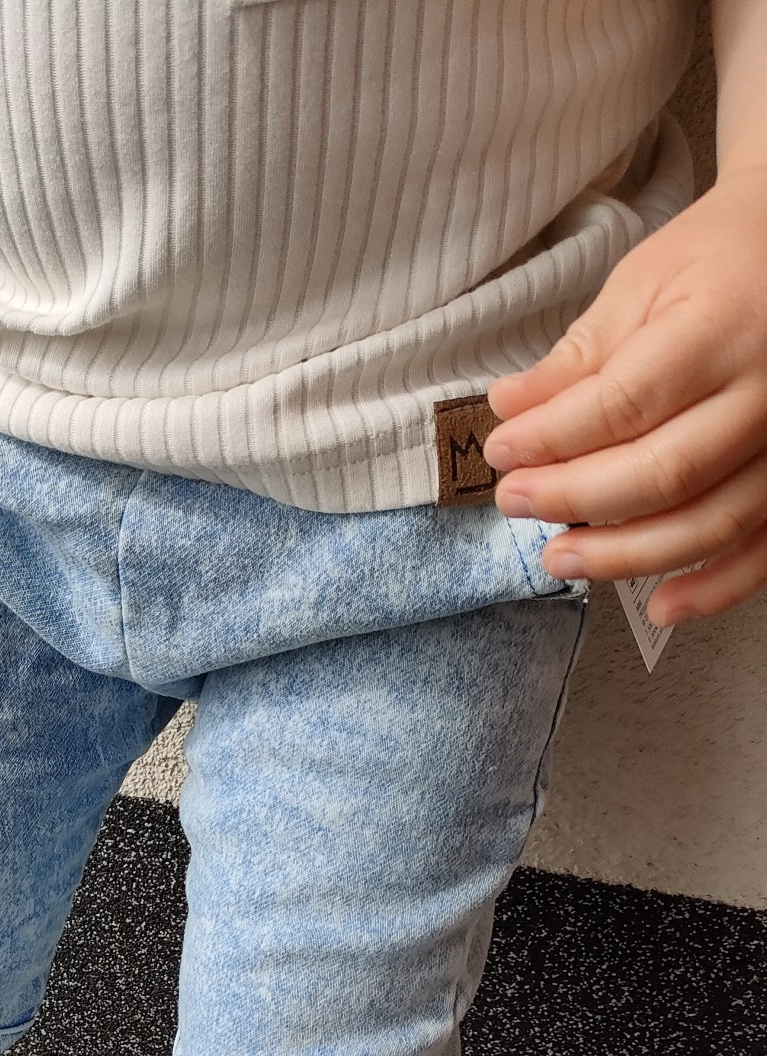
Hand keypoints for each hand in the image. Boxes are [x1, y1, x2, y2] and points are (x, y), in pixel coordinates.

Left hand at [482, 169, 766, 626]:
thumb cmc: (716, 261)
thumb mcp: (641, 285)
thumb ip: (577, 358)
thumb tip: (507, 409)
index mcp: (722, 327)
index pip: (622, 405)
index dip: (551, 439)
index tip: (501, 450)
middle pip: (661, 473)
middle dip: (574, 498)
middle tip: (515, 502)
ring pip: (708, 522)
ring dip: (627, 556)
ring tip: (560, 558)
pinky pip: (763, 549)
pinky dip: (716, 588)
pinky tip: (662, 606)